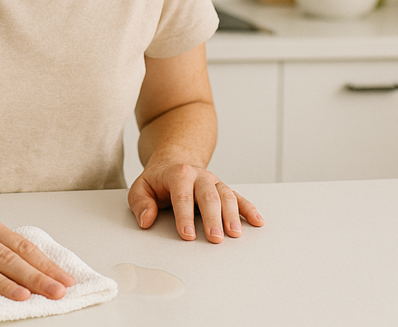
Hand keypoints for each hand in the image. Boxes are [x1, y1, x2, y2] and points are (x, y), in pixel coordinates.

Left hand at [127, 161, 263, 242]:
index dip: (184, 215)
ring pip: (225, 195)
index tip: (187, 234)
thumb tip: (146, 220)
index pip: (182, 196)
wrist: (176, 160)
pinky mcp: (223, 189)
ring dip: (231, 215)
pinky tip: (257, 221)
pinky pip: (238, 197)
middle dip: (212, 218)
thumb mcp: (141, 187)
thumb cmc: (159, 179)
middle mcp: (199, 176)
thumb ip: (140, 202)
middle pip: (207, 196)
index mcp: (178, 174)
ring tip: (234, 234)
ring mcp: (213, 182)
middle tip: (214, 238)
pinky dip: (249, 209)